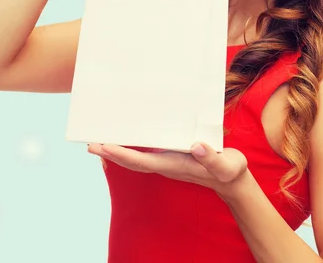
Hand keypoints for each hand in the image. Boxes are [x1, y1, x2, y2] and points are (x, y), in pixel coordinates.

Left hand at [87, 142, 248, 194]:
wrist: (232, 181)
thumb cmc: (230, 171)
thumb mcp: (226, 164)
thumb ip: (211, 157)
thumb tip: (195, 147)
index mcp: (175, 165)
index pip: (142, 161)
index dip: (122, 154)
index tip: (105, 146)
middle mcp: (166, 165)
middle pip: (132, 161)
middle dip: (110, 154)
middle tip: (90, 144)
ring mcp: (167, 163)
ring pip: (136, 159)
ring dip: (117, 152)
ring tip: (99, 142)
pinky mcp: (171, 158)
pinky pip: (145, 154)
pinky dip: (130, 149)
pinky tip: (126, 140)